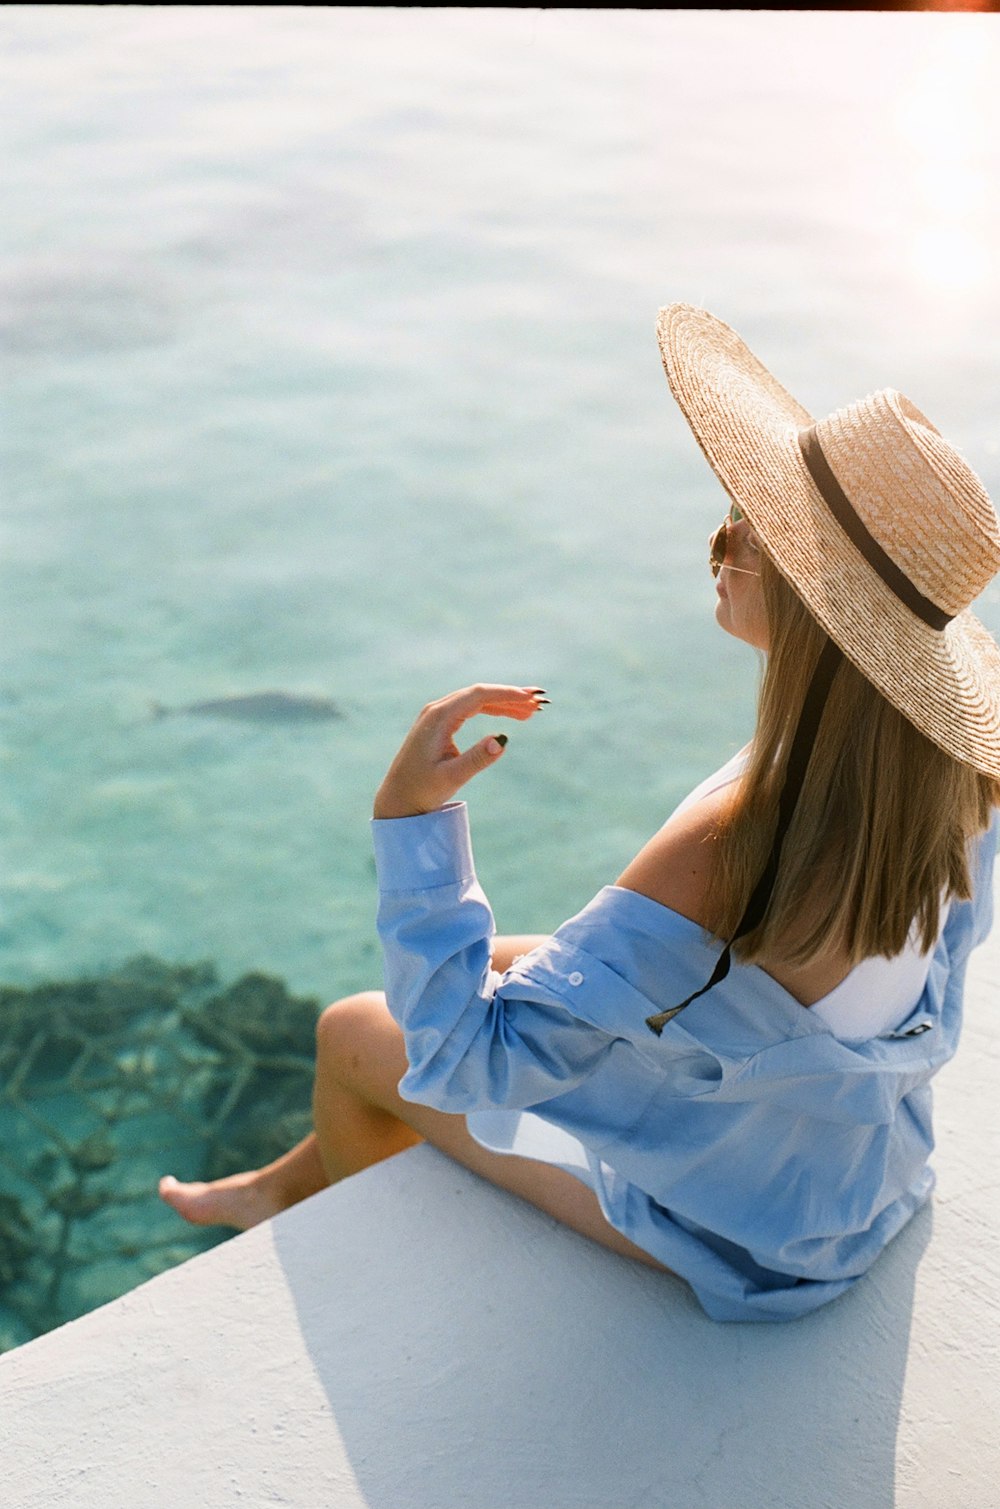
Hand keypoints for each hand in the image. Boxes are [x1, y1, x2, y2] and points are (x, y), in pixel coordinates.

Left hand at [373, 684, 546, 818]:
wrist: (397, 799)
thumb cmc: (421, 790)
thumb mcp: (452, 777)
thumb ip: (477, 759)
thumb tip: (502, 740)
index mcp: (439, 717)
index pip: (478, 696)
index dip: (507, 694)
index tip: (531, 699)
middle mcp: (437, 710)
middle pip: (480, 694)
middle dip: (510, 697)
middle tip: (540, 702)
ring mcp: (437, 715)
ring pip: (476, 701)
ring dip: (504, 704)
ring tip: (532, 712)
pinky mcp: (440, 724)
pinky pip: (470, 709)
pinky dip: (491, 711)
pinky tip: (509, 716)